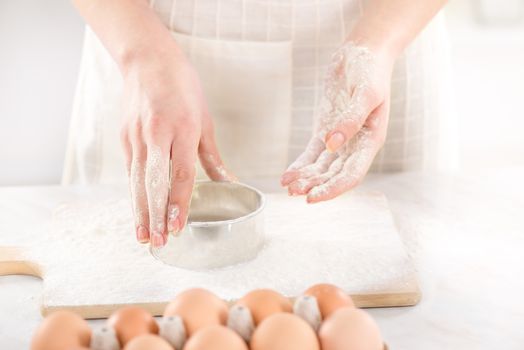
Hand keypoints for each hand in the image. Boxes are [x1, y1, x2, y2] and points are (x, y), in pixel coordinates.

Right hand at [120, 49, 233, 246]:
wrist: (147, 61)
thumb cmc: (183, 87)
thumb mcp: (204, 119)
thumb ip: (212, 156)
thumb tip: (230, 182)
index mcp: (182, 129)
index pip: (181, 173)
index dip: (179, 203)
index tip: (178, 226)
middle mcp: (157, 134)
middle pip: (154, 183)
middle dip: (156, 216)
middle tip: (159, 243)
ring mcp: (136, 136)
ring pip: (137, 181)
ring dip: (140, 211)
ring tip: (144, 237)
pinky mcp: (125, 137)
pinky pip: (131, 171)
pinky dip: (134, 194)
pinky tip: (138, 212)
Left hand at [281, 42, 393, 201]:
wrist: (363, 53)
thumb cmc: (370, 71)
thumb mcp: (366, 94)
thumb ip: (351, 120)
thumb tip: (333, 145)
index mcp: (370, 140)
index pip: (351, 174)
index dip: (333, 189)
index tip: (313, 198)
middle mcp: (356, 144)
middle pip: (334, 174)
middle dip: (314, 185)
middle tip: (293, 193)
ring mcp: (340, 138)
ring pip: (322, 167)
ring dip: (306, 178)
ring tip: (287, 186)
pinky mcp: (326, 129)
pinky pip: (312, 153)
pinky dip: (301, 164)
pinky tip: (288, 174)